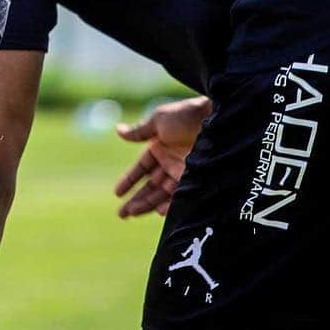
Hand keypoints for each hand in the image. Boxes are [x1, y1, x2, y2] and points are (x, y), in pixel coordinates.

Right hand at [114, 96, 211, 217]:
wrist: (213, 118)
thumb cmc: (184, 116)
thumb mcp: (158, 121)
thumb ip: (139, 131)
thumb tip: (117, 130)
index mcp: (158, 148)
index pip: (140, 169)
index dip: (129, 181)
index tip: (117, 193)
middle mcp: (169, 162)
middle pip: (149, 185)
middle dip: (135, 199)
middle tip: (122, 214)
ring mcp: (181, 171)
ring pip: (161, 193)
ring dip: (147, 204)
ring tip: (133, 213)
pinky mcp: (194, 178)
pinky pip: (179, 195)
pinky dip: (169, 204)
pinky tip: (158, 211)